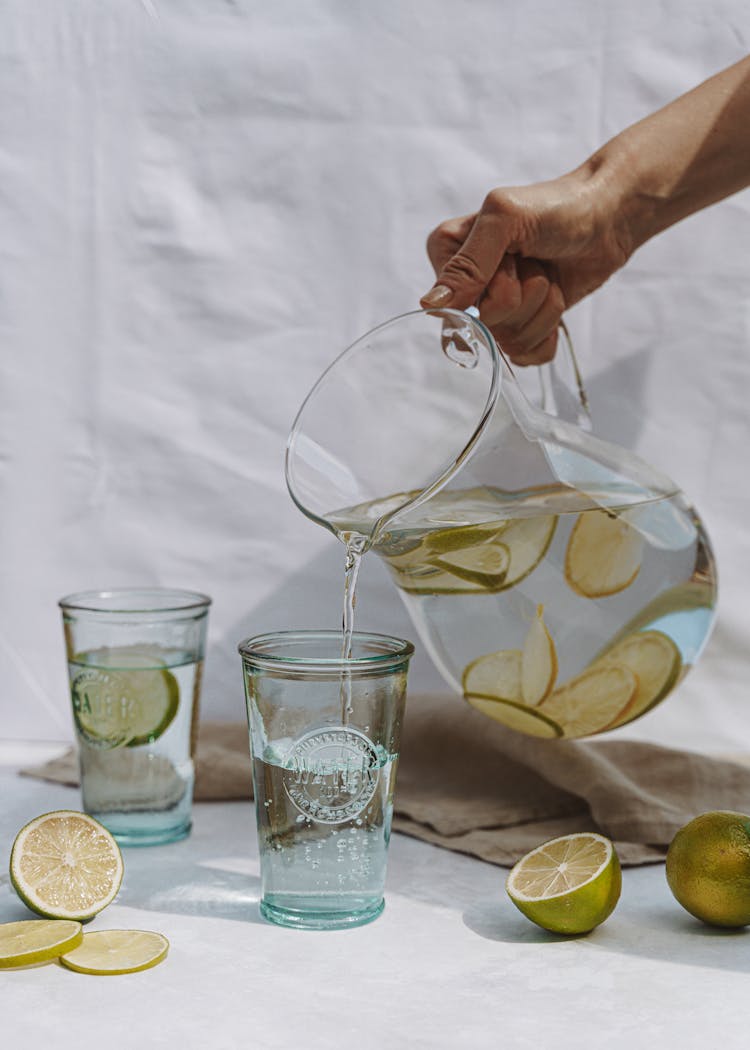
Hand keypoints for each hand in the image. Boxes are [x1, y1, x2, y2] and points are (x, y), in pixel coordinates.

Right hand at [420, 170, 630, 363]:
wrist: (608, 216)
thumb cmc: (558, 206)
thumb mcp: (506, 220)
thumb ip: (468, 264)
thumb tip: (431, 306)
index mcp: (448, 251)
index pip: (459, 305)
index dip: (497, 288)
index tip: (513, 257)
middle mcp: (465, 283)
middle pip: (490, 326)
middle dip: (526, 296)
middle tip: (536, 262)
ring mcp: (494, 307)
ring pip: (511, 342)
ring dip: (544, 308)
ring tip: (549, 273)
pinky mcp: (522, 325)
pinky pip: (526, 356)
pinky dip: (549, 332)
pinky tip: (555, 299)